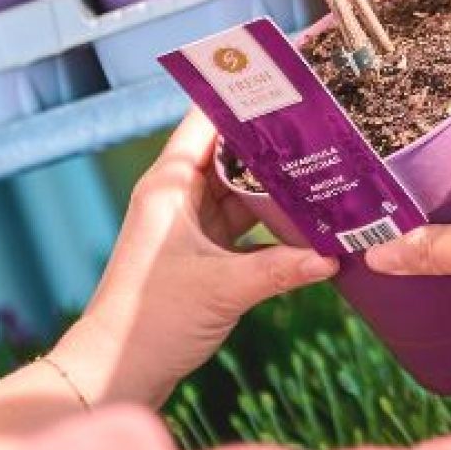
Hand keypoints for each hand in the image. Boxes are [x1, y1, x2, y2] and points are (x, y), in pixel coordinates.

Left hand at [51, 110, 337, 408]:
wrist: (116, 372)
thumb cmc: (151, 322)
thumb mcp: (223, 289)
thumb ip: (280, 268)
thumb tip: (334, 257)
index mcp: (169, 185)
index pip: (207, 120)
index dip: (243, 96)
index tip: (285, 77)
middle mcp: (178, 197)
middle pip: (232, 152)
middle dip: (274, 141)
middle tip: (323, 124)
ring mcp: (189, 225)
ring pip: (242, 189)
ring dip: (277, 185)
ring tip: (325, 167)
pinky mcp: (201, 254)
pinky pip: (244, 224)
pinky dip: (273, 222)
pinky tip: (309, 222)